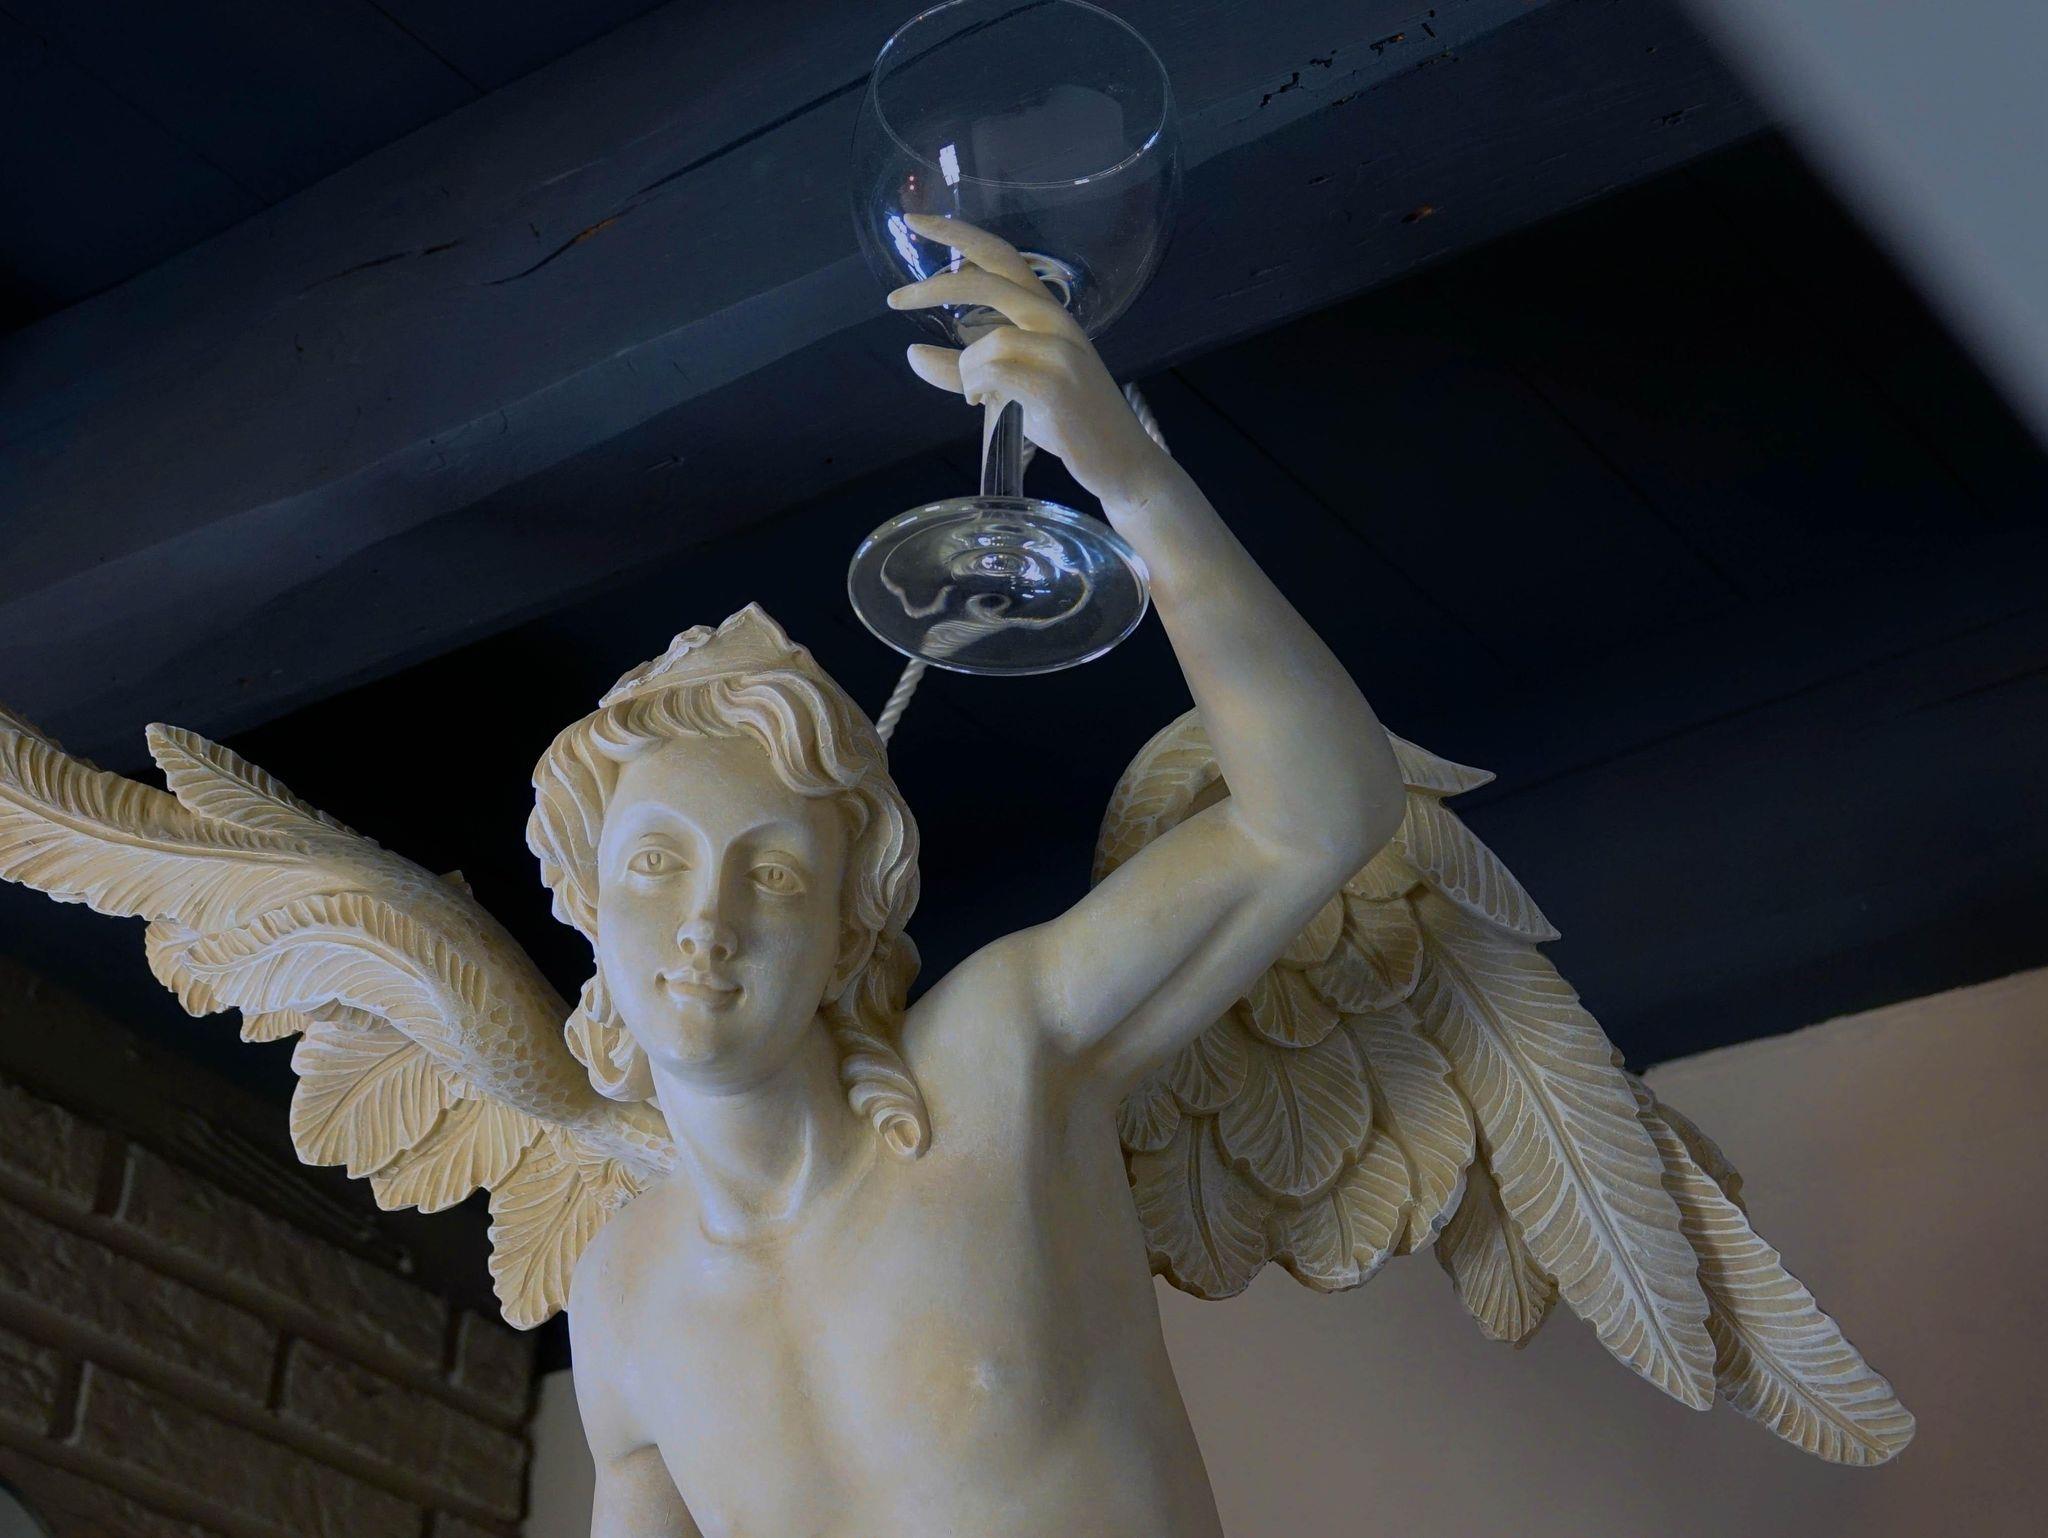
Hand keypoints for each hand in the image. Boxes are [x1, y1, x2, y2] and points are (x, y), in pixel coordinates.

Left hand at [889, 214, 1171, 508]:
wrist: (1118, 459)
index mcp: (1046, 310)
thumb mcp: (1008, 386)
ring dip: (967, 372)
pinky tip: (986, 405)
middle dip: (933, 287)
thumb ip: (961, 369)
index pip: (1000, 254)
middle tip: (895, 299)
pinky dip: (978, 389)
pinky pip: (994, 372)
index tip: (913, 221)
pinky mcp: (1055, 383)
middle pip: (985, 280)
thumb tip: (912, 353)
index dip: (957, 233)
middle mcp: (1055, 319)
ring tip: (980, 397)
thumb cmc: (1065, 418)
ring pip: (985, 342)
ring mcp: (1059, 349)